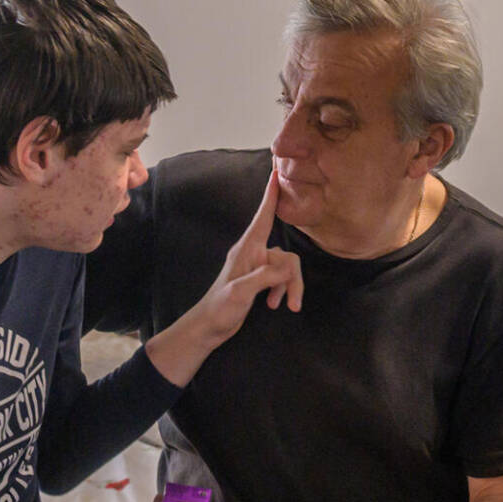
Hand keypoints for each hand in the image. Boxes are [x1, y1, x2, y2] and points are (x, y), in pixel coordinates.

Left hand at [143, 170, 303, 384]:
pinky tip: (275, 305)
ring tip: (286, 307)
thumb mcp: (241, 292)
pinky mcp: (260, 279)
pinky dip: (283, 291)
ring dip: (289, 288)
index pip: (263, 216)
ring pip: (287, 268)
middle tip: (294, 304)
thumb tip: (290, 265)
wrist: (208, 328)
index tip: (277, 174)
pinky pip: (281, 277)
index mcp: (247, 249)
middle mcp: (253, 253)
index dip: (271, 196)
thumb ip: (265, 276)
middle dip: (293, 279)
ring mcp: (257, 266)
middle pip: (287, 255)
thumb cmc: (219, 308)